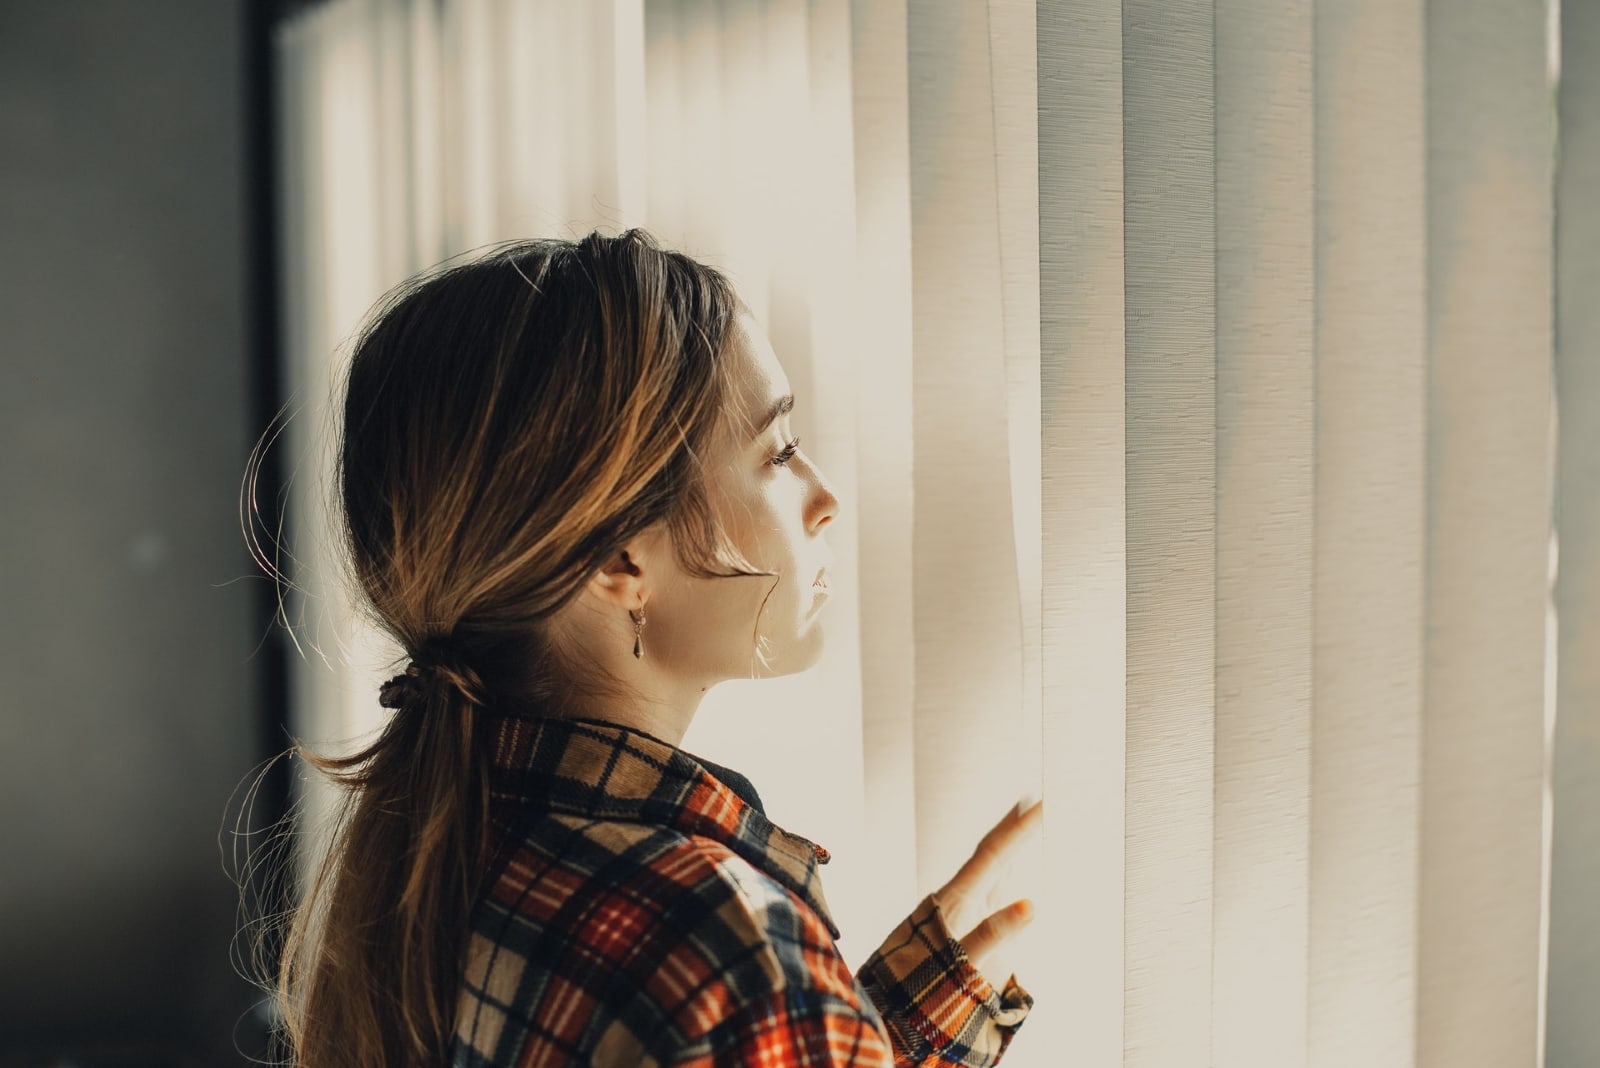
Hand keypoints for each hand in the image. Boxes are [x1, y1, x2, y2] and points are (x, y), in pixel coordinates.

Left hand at [930, 800, 1042, 970]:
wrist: (896, 1010)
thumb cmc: (924, 986)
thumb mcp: (961, 961)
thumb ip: (993, 934)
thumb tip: (1030, 904)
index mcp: (959, 898)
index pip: (994, 852)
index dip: (1018, 826)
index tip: (1039, 800)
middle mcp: (963, 899)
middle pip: (994, 853)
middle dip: (1016, 826)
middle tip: (1037, 800)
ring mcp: (967, 915)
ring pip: (994, 871)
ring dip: (1011, 847)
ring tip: (1026, 824)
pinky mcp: (973, 934)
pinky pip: (995, 895)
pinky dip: (1009, 876)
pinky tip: (1012, 874)